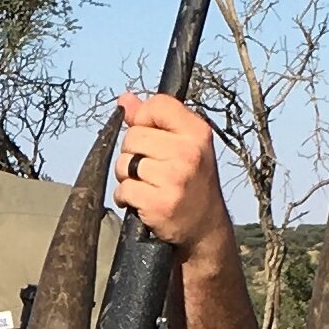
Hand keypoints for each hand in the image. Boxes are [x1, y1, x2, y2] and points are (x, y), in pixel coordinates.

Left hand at [113, 92, 234, 267]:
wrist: (204, 229)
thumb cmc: (192, 183)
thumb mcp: (184, 146)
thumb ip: (154, 120)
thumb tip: (125, 99)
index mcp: (197, 132)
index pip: (157, 105)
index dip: (144, 119)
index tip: (152, 137)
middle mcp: (188, 153)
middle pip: (133, 136)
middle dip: (133, 154)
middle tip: (151, 170)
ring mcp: (174, 179)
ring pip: (124, 163)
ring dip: (128, 177)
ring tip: (148, 186)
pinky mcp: (160, 203)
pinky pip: (124, 189)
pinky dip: (126, 197)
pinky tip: (143, 201)